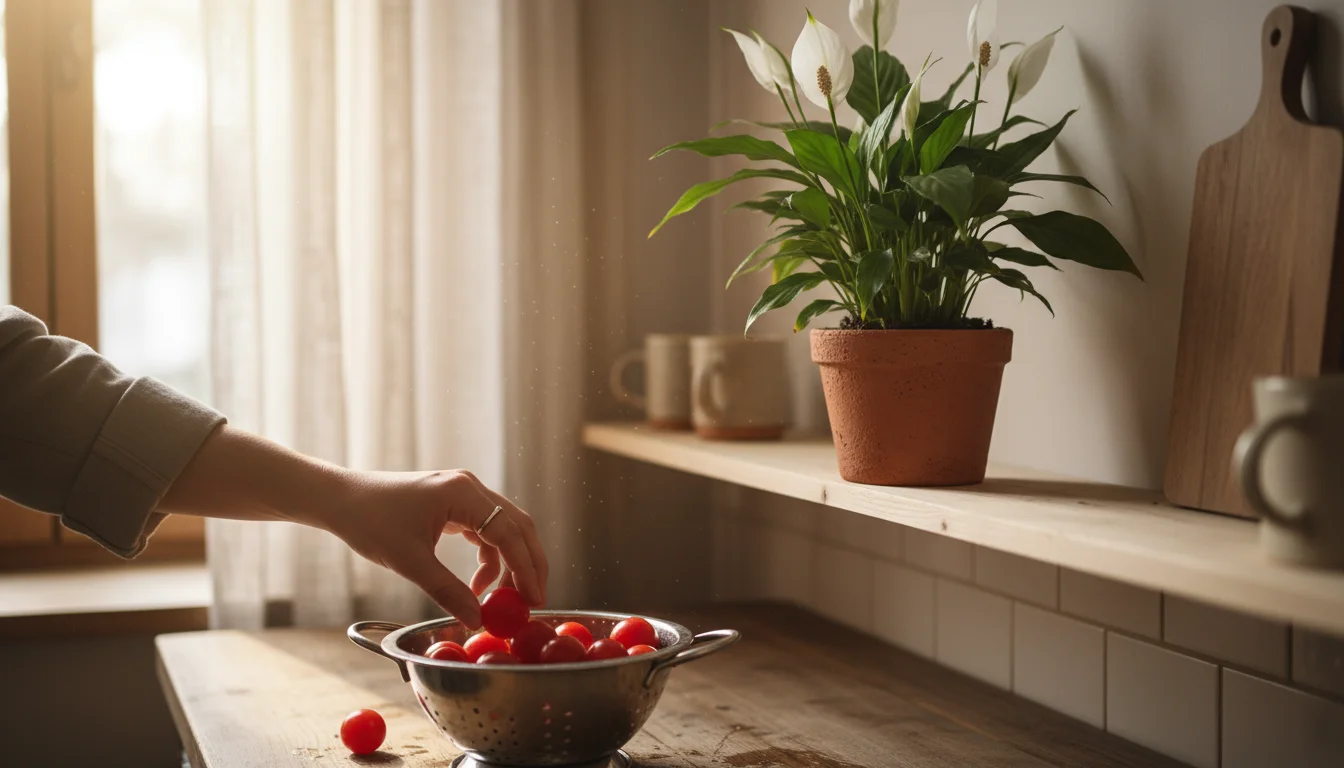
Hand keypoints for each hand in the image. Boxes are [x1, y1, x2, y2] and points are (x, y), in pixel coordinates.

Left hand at [156, 426, 547, 630]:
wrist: (340, 499)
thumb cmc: (369, 523)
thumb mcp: (409, 562)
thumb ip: (446, 591)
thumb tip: (477, 621)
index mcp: (461, 493)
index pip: (509, 531)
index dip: (526, 567)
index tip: (534, 599)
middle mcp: (469, 486)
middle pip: (518, 525)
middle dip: (529, 565)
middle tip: (534, 601)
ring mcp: (463, 491)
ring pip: (504, 528)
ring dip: (509, 563)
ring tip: (500, 600)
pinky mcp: (454, 501)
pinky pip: (486, 529)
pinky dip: (490, 558)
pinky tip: (477, 584)